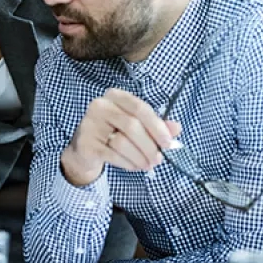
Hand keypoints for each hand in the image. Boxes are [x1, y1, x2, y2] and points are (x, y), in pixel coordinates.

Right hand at [62, 88, 181, 185]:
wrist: (86, 149)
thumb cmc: (114, 133)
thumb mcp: (136, 126)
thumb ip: (156, 125)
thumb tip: (176, 128)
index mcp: (115, 96)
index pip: (140, 108)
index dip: (157, 126)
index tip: (168, 143)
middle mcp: (100, 105)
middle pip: (132, 126)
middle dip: (149, 146)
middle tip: (158, 160)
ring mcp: (90, 123)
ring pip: (122, 142)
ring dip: (139, 157)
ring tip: (146, 165)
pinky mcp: (86, 142)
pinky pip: (113, 155)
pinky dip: (127, 163)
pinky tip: (133, 166)